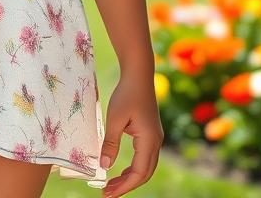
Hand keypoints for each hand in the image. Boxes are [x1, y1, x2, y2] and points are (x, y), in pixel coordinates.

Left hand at [98, 71, 163, 195]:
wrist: (139, 75)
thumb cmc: (126, 94)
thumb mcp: (115, 118)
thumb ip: (110, 143)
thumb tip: (104, 166)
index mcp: (149, 140)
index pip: (138, 173)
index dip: (123, 186)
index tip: (108, 194)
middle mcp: (156, 142)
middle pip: (144, 174)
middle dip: (127, 186)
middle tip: (107, 193)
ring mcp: (155, 138)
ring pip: (146, 167)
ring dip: (130, 178)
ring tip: (112, 185)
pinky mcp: (151, 133)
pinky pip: (145, 158)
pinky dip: (134, 168)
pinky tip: (122, 171)